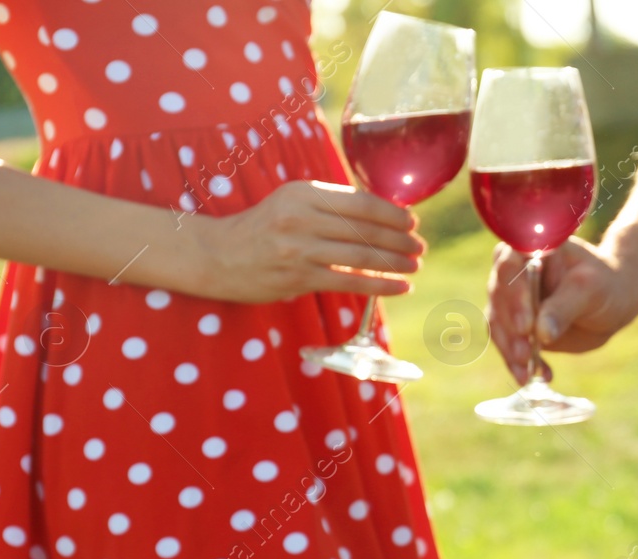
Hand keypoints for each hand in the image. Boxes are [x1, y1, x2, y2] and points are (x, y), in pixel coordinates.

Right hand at [189, 181, 423, 303]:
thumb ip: (329, 206)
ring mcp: (299, 249)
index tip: (412, 222)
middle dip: (400, 239)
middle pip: (365, 229)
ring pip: (360, 256)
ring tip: (415, 266)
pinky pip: (348, 282)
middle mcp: (302, 218)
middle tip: (420, 247)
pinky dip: (379, 285)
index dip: (392, 213)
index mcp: (304, 193)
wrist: (216, 255)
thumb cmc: (262, 228)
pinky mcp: (298, 277)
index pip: (360, 202)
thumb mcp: (292, 204)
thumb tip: (379, 214)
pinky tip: (400, 287)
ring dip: (395, 263)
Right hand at [486, 237, 635, 385]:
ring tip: (528, 373)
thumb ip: (564, 307)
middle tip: (525, 354)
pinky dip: (518, 364)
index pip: (510, 267)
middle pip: (498, 299)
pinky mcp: (515, 326)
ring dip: (510, 351)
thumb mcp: (589, 290)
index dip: (514, 296)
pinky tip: (536, 376)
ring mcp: (512, 300)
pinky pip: (508, 345)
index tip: (527, 326)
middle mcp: (514, 271)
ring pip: (498, 325)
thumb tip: (541, 333)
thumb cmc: (603, 285)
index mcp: (531, 248)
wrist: (612, 302)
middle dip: (510, 330)